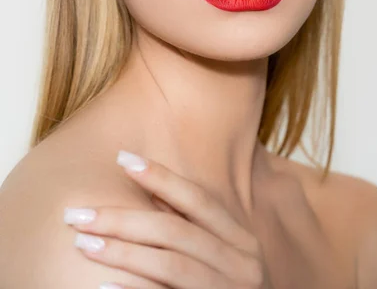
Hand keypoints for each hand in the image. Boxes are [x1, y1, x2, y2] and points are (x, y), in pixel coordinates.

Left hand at [64, 151, 271, 288]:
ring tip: (83, 244)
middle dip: (123, 218)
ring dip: (121, 252)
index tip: (122, 158)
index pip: (198, 200)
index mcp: (242, 241)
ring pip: (169, 264)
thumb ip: (194, 227)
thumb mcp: (225, 256)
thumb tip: (151, 189)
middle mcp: (242, 265)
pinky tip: (103, 287)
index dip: (161, 177)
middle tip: (78, 214)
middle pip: (175, 231)